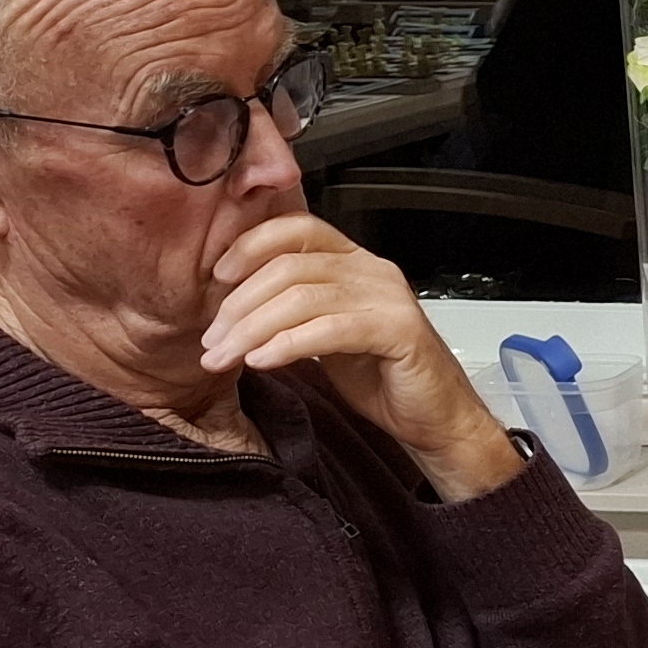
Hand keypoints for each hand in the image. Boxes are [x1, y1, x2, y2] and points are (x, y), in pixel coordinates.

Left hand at [203, 214, 522, 499]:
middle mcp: (373, 271)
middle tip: (212, 339)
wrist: (436, 418)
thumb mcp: (326, 332)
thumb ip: (293, 308)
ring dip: (252, 328)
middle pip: (290, 266)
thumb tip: (230, 303)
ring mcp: (388, 298)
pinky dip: (286, 344)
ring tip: (225, 357)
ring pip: (302, 297)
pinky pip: (328, 329)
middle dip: (239, 304)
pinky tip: (262, 362)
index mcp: (355, 262)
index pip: (297, 228)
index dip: (250, 246)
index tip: (216, 278)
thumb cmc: (382, 378)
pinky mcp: (398, 330)